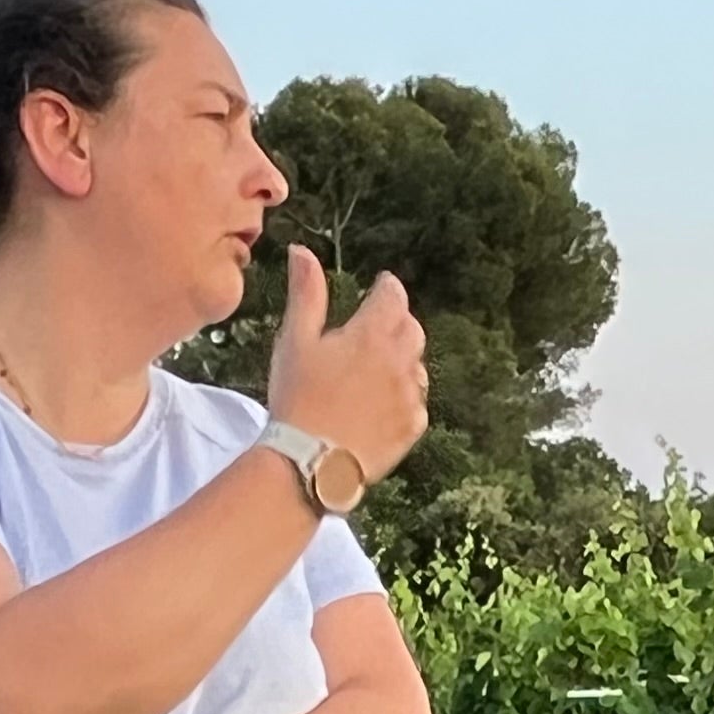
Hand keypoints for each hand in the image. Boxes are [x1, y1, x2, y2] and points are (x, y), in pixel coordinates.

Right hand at [263, 245, 428, 483]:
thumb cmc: (298, 398)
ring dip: (403, 360)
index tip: (380, 286)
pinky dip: (404, 396)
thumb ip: (306, 293)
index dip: (387, 287)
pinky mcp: (414, 427)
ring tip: (376, 370)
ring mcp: (411, 395)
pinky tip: (381, 405)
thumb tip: (302, 251)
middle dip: (397, 321)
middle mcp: (400, 361)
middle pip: (412, 328)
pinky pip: (417, 402)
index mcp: (371, 334)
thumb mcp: (295, 340)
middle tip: (377, 328)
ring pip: (418, 366)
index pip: (393, 295)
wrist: (311, 462)